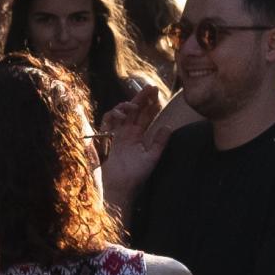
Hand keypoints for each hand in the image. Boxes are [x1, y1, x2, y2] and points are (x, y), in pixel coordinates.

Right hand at [98, 88, 177, 208]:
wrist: (119, 187)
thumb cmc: (135, 176)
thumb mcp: (151, 157)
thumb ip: (159, 142)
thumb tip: (169, 126)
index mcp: (137, 136)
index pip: (145, 115)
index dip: (151, 104)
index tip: (158, 92)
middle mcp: (126, 132)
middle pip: (133, 110)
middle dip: (141, 97)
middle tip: (151, 87)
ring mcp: (116, 134)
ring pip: (120, 113)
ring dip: (127, 106)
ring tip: (135, 105)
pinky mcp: (106, 138)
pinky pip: (107, 121)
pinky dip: (114, 115)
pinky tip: (123, 115)